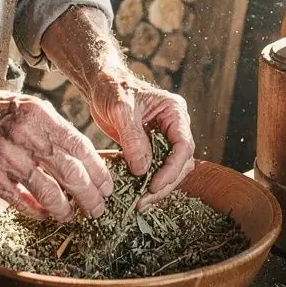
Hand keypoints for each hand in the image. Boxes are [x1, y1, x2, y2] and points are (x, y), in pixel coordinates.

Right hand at [0, 88, 113, 221]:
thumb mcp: (28, 105)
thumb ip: (53, 129)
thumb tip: (82, 156)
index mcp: (39, 115)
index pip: (80, 147)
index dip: (99, 170)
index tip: (108, 185)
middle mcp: (25, 136)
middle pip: (70, 173)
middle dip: (90, 195)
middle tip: (98, 208)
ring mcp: (6, 158)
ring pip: (48, 192)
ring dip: (65, 208)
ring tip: (72, 215)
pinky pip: (20, 200)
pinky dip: (36, 210)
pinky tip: (45, 214)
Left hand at [89, 72, 194, 209]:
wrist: (101, 85)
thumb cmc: (113, 89)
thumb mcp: (121, 110)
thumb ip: (133, 138)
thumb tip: (143, 170)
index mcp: (174, 112)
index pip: (184, 146)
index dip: (172, 169)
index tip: (153, 185)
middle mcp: (175, 126)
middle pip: (182, 162)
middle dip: (165, 183)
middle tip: (144, 200)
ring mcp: (165, 137)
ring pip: (172, 169)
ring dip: (158, 186)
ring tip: (140, 201)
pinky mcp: (152, 146)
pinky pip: (157, 168)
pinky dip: (148, 181)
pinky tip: (136, 193)